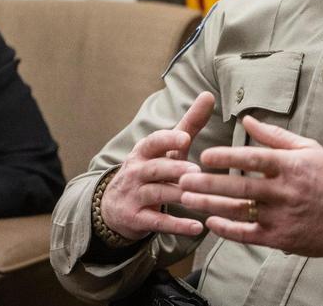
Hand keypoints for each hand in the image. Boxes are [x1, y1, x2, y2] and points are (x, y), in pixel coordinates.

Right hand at [100, 91, 214, 240]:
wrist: (113, 206)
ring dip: (177, 195)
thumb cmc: (149, 170)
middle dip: (174, 169)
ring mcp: (135, 195)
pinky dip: (177, 225)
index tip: (185, 137)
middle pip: (156, 168)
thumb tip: (208, 95)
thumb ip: (188, 124)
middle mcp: (137, 171)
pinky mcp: (137, 218)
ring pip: (157, 194)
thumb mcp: (165, 149)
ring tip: (198, 198)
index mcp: (144, 151)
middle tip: (196, 171)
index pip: (153, 142)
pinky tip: (197, 227)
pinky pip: (158, 222)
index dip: (168, 139)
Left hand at [178, 115, 322, 257]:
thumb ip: (275, 136)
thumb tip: (246, 120)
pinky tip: (211, 222)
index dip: (228, 156)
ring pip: (239, 211)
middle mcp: (284, 192)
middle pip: (240, 186)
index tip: (205, 154)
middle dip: (208, 183)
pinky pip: (248, 235)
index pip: (254, 158)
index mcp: (290, 166)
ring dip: (210, 205)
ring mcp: (282, 217)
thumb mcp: (309, 149)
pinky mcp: (281, 238)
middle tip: (182, 178)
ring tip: (186, 199)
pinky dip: (227, 230)